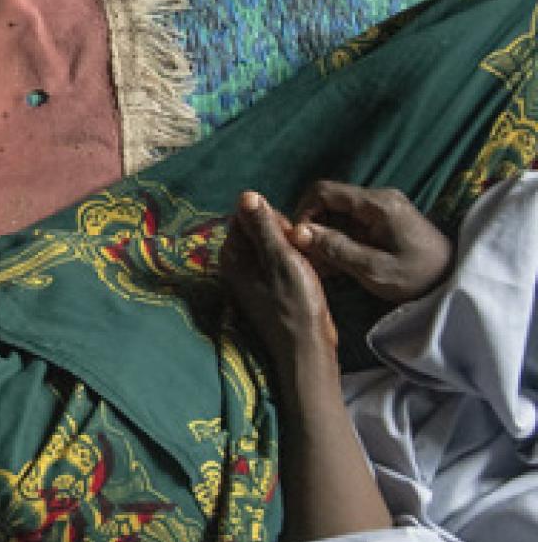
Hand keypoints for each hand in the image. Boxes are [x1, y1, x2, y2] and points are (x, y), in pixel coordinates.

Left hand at [222, 190, 334, 357]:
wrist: (307, 347)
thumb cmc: (295, 303)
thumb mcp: (281, 259)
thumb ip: (264, 227)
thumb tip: (246, 195)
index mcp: (232, 255)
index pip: (247, 215)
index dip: (273, 219)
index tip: (291, 236)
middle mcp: (237, 263)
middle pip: (260, 228)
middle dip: (283, 233)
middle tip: (300, 253)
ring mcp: (253, 275)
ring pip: (274, 243)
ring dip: (292, 246)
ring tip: (307, 262)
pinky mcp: (270, 284)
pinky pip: (281, 259)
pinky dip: (295, 260)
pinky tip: (309, 270)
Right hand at [289, 181, 449, 302]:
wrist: (456, 282)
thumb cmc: (419, 277)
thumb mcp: (374, 269)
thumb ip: (336, 249)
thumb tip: (299, 232)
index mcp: (377, 204)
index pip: (323, 191)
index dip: (303, 213)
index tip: (300, 242)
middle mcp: (378, 199)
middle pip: (328, 201)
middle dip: (312, 228)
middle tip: (310, 258)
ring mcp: (381, 209)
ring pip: (336, 214)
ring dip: (324, 237)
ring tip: (324, 266)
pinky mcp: (383, 220)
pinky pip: (349, 223)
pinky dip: (338, 241)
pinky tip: (338, 264)